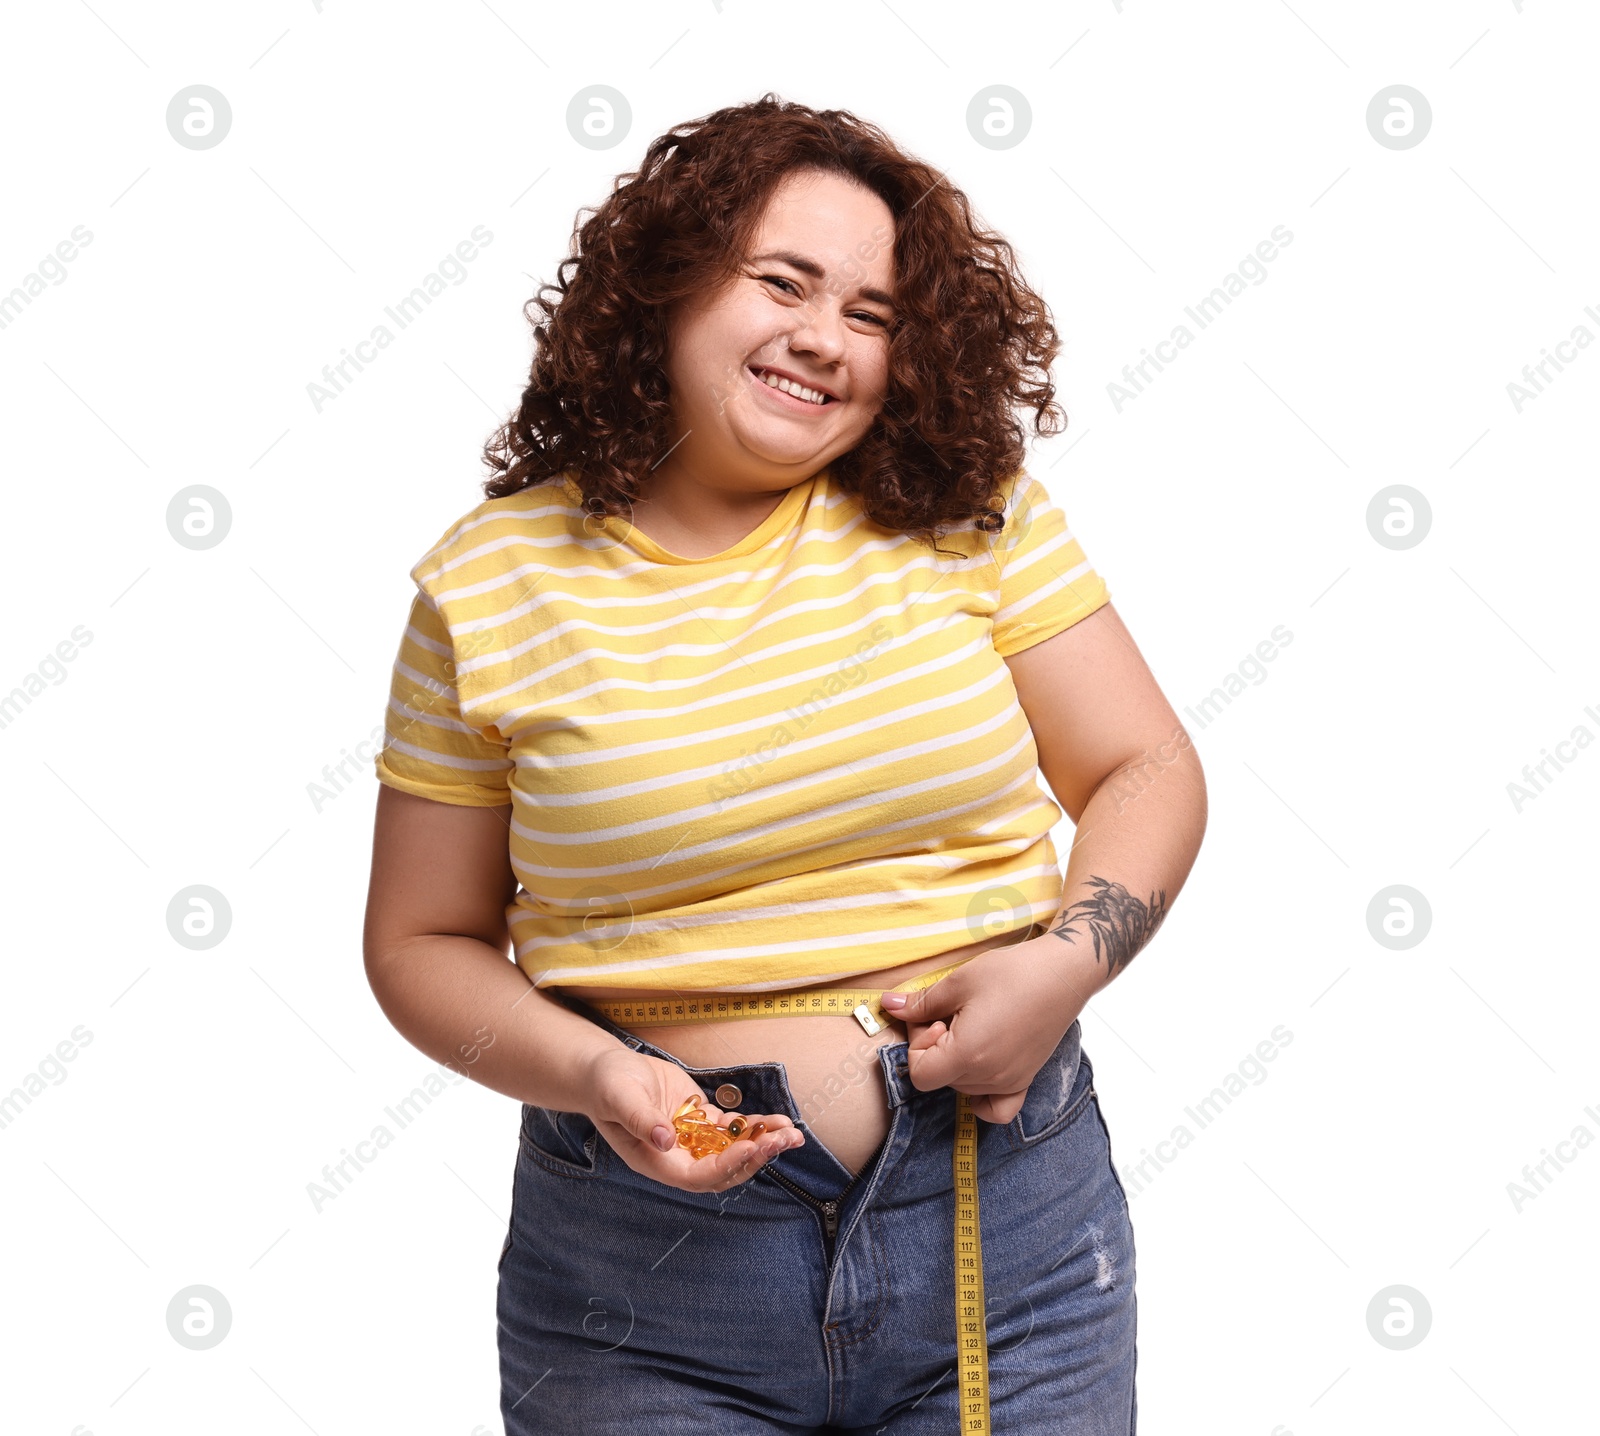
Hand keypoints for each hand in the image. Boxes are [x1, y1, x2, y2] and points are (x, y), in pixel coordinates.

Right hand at [583, 1046, 804, 1192]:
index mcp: (657, 1161)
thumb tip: (664, 1139)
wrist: (607, 1071)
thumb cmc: (607, 1085)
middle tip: (784, 1140)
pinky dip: (756, 1126)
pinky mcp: (701, 1120)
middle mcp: (679, 1157)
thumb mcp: (619, 1097)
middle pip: (724, 1169)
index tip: (749, 1147)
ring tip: (792, 1133)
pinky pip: (733, 1129)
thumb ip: (640, 1119)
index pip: (698, 1176)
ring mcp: (692, 1140)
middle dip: (756, 1157)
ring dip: (764, 1144)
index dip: (726, 1166)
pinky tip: (778, 1120)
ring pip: (734, 1150)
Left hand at [879, 937, 1082, 1123]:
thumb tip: (888, 1005)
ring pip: (962, 1088)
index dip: (917, 1044)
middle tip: (950, 1013)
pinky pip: (997, 1109)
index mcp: (968, 1056)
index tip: (933, 1017)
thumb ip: (921, 1003)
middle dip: (935, 1047)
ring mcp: (1009, 1083)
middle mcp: (989, 1078)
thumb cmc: (1012, 973)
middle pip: (940, 1079)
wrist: (1062, 974)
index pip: (920, 1074)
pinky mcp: (1025, 1080)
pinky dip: (981, 1097)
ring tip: (971, 1026)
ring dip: (956, 1061)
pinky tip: (979, 1068)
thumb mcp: (958, 982)